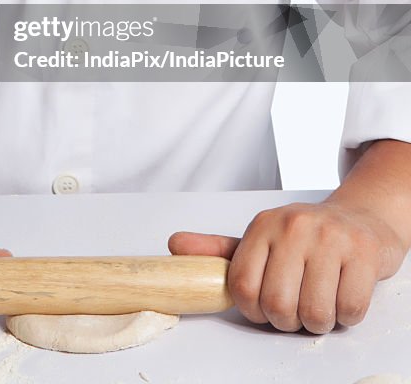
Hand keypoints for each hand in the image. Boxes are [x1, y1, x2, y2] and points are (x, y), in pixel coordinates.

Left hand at [168, 200, 404, 333]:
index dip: (253, 310)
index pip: (242, 287)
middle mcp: (294, 226)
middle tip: (296, 307)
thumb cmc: (305, 238)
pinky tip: (344, 292)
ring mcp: (331, 237)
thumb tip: (174, 246)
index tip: (265, 306)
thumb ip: (218, 250)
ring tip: (321, 299)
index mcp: (263, 225)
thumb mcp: (260, 239)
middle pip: (278, 305)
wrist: (360, 218)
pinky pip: (349, 309)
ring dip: (318, 320)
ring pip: (314, 313)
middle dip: (287, 320)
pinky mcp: (364, 252)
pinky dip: (347, 314)